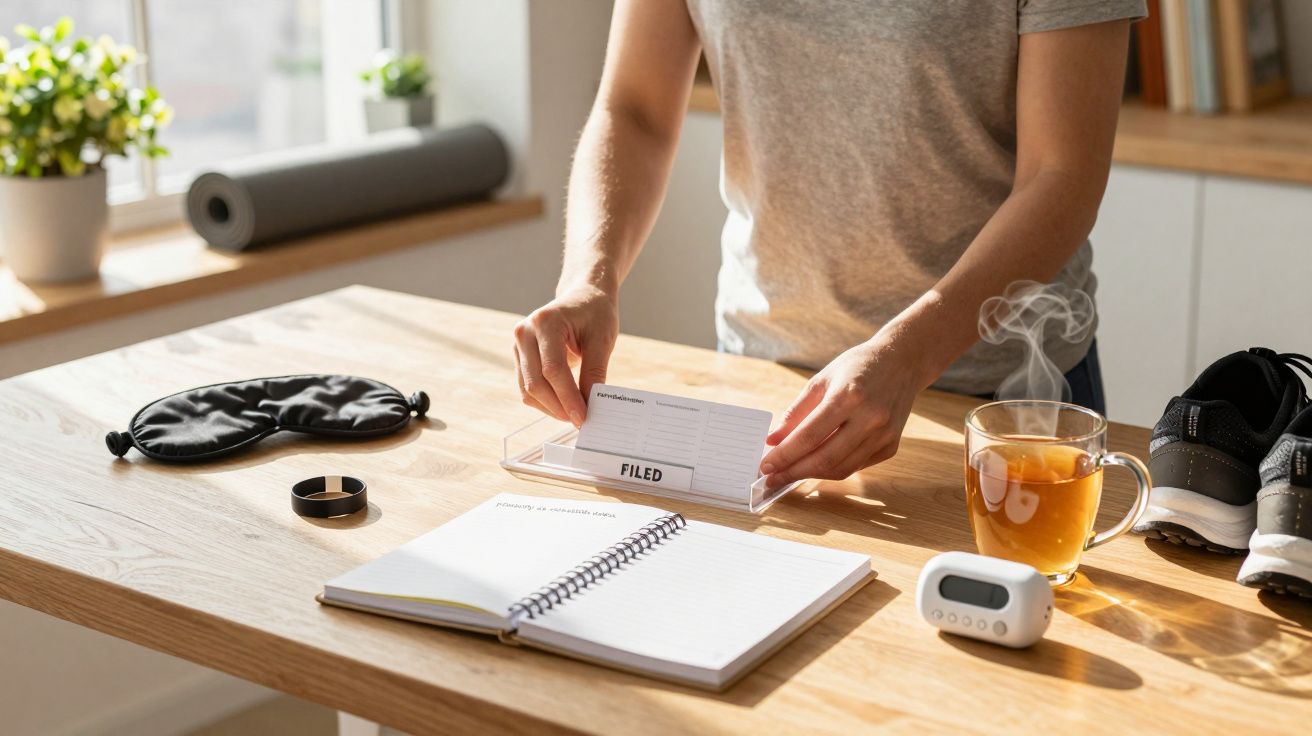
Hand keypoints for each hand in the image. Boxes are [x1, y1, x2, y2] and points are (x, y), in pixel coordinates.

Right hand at [513, 285, 618, 426]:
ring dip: (550, 408)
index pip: (553, 369)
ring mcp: (518, 344)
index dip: (568, 397)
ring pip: (528, 389)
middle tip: (581, 420)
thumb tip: (589, 404)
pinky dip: (545, 401)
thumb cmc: (595, 313)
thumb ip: (595, 372)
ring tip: (574, 414)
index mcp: (545, 322)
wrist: (583, 296)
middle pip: (536, 383)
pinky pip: (527, 387)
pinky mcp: (520, 356)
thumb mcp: (602, 340)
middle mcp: (525, 332)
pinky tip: (563, 405)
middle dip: (559, 407)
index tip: (584, 416)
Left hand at [759, 336, 926, 489]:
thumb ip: (796, 412)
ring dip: (811, 475)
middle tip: (772, 478)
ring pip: (841, 468)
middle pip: (824, 458)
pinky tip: (816, 464)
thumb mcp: (821, 380)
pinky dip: (833, 469)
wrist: (902, 362)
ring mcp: (884, 435)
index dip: (784, 455)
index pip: (809, 436)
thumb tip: (773, 441)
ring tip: (790, 473)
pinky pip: (856, 466)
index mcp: (848, 396)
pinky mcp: (892, 446)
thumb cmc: (857, 367)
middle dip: (793, 472)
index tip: (765, 465)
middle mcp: (870, 418)